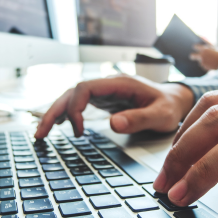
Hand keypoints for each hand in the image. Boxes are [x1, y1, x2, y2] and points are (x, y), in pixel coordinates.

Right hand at [35, 75, 193, 137]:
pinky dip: (67, 114)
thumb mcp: (161, 115)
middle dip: (55, 111)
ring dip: (56, 113)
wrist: (176, 101)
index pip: (85, 88)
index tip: (77, 130)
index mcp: (119, 84)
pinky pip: (80, 104)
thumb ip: (139, 119)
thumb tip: (113, 124)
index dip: (75, 107)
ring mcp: (105, 93)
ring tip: (42, 133)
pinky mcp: (105, 101)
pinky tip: (61, 125)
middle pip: (72, 92)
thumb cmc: (169, 106)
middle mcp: (108, 85)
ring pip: (72, 98)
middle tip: (41, 133)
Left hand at [190, 43, 217, 70]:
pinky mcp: (205, 67)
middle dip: (192, 56)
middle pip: (193, 56)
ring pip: (199, 61)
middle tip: (192, 56)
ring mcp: (203, 62)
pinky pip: (204, 66)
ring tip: (210, 61)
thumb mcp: (215, 47)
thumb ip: (209, 45)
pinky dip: (206, 65)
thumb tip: (203, 41)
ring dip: (202, 61)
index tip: (194, 47)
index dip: (195, 47)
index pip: (196, 47)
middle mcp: (202, 56)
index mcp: (205, 49)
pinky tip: (211, 64)